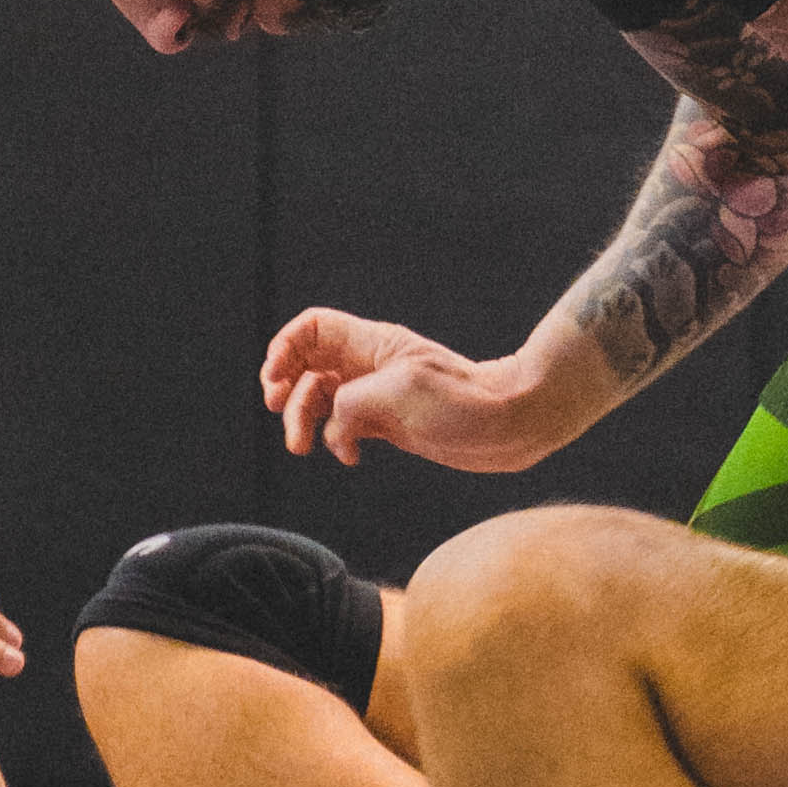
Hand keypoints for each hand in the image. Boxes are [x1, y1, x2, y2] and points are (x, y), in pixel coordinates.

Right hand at [260, 311, 590, 472]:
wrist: (512, 425)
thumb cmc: (466, 402)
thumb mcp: (401, 392)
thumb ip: (350, 403)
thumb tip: (332, 430)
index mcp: (373, 345)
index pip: (312, 329)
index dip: (285, 349)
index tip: (275, 381)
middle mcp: (370, 367)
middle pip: (306, 366)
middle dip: (286, 390)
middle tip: (280, 413)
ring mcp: (377, 397)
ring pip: (320, 401)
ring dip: (302, 421)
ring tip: (303, 447)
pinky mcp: (388, 426)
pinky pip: (343, 430)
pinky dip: (336, 443)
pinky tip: (350, 457)